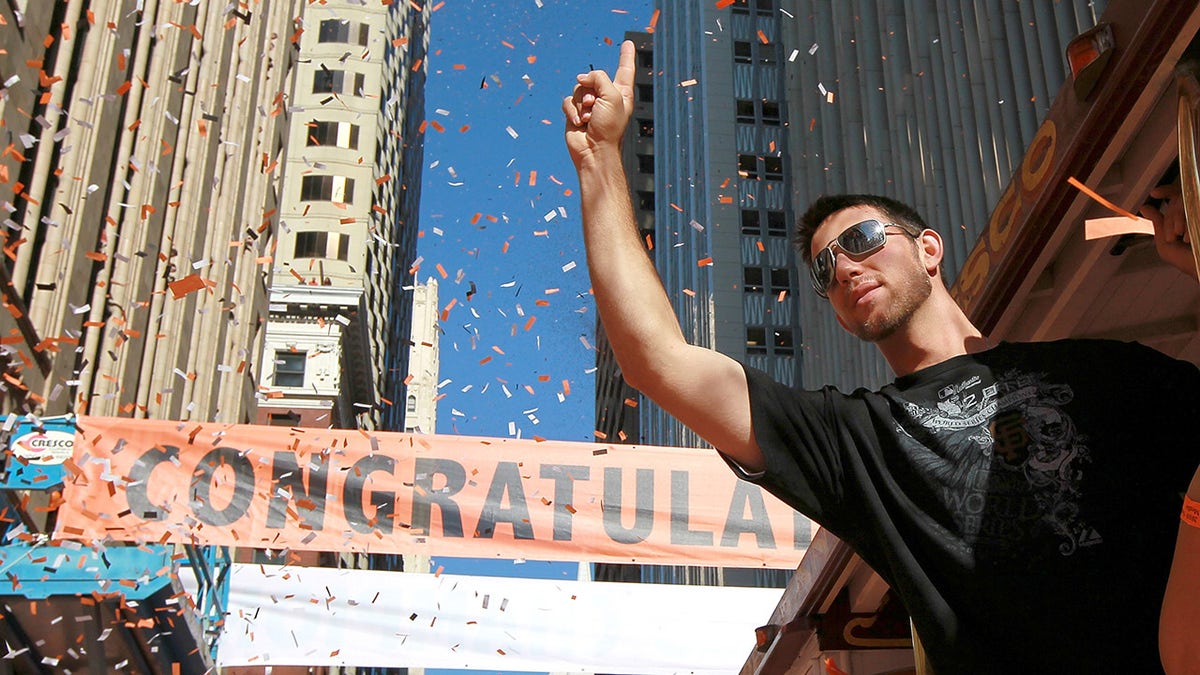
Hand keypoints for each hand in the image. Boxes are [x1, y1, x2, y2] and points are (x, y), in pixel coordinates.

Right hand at [563, 40, 635, 166]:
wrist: (594, 151)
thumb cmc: (609, 127)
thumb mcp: (612, 95)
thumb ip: (599, 77)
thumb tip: (581, 78)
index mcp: (621, 93)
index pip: (625, 69)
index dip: (626, 56)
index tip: (628, 43)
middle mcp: (606, 96)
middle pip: (593, 77)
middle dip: (590, 89)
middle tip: (595, 105)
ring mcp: (590, 104)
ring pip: (578, 88)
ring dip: (582, 103)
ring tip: (588, 118)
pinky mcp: (575, 112)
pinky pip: (568, 100)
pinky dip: (572, 111)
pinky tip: (578, 123)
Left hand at [1141, 183, 1197, 278]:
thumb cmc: (1187, 260)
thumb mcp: (1166, 243)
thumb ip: (1158, 224)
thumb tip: (1145, 207)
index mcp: (1186, 216)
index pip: (1177, 196)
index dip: (1166, 191)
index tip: (1154, 193)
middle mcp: (1194, 211)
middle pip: (1180, 198)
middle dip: (1171, 215)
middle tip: (1174, 233)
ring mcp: (1198, 212)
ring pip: (1187, 201)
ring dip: (1179, 218)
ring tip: (1182, 236)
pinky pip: (1194, 206)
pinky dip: (1188, 219)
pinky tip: (1189, 238)